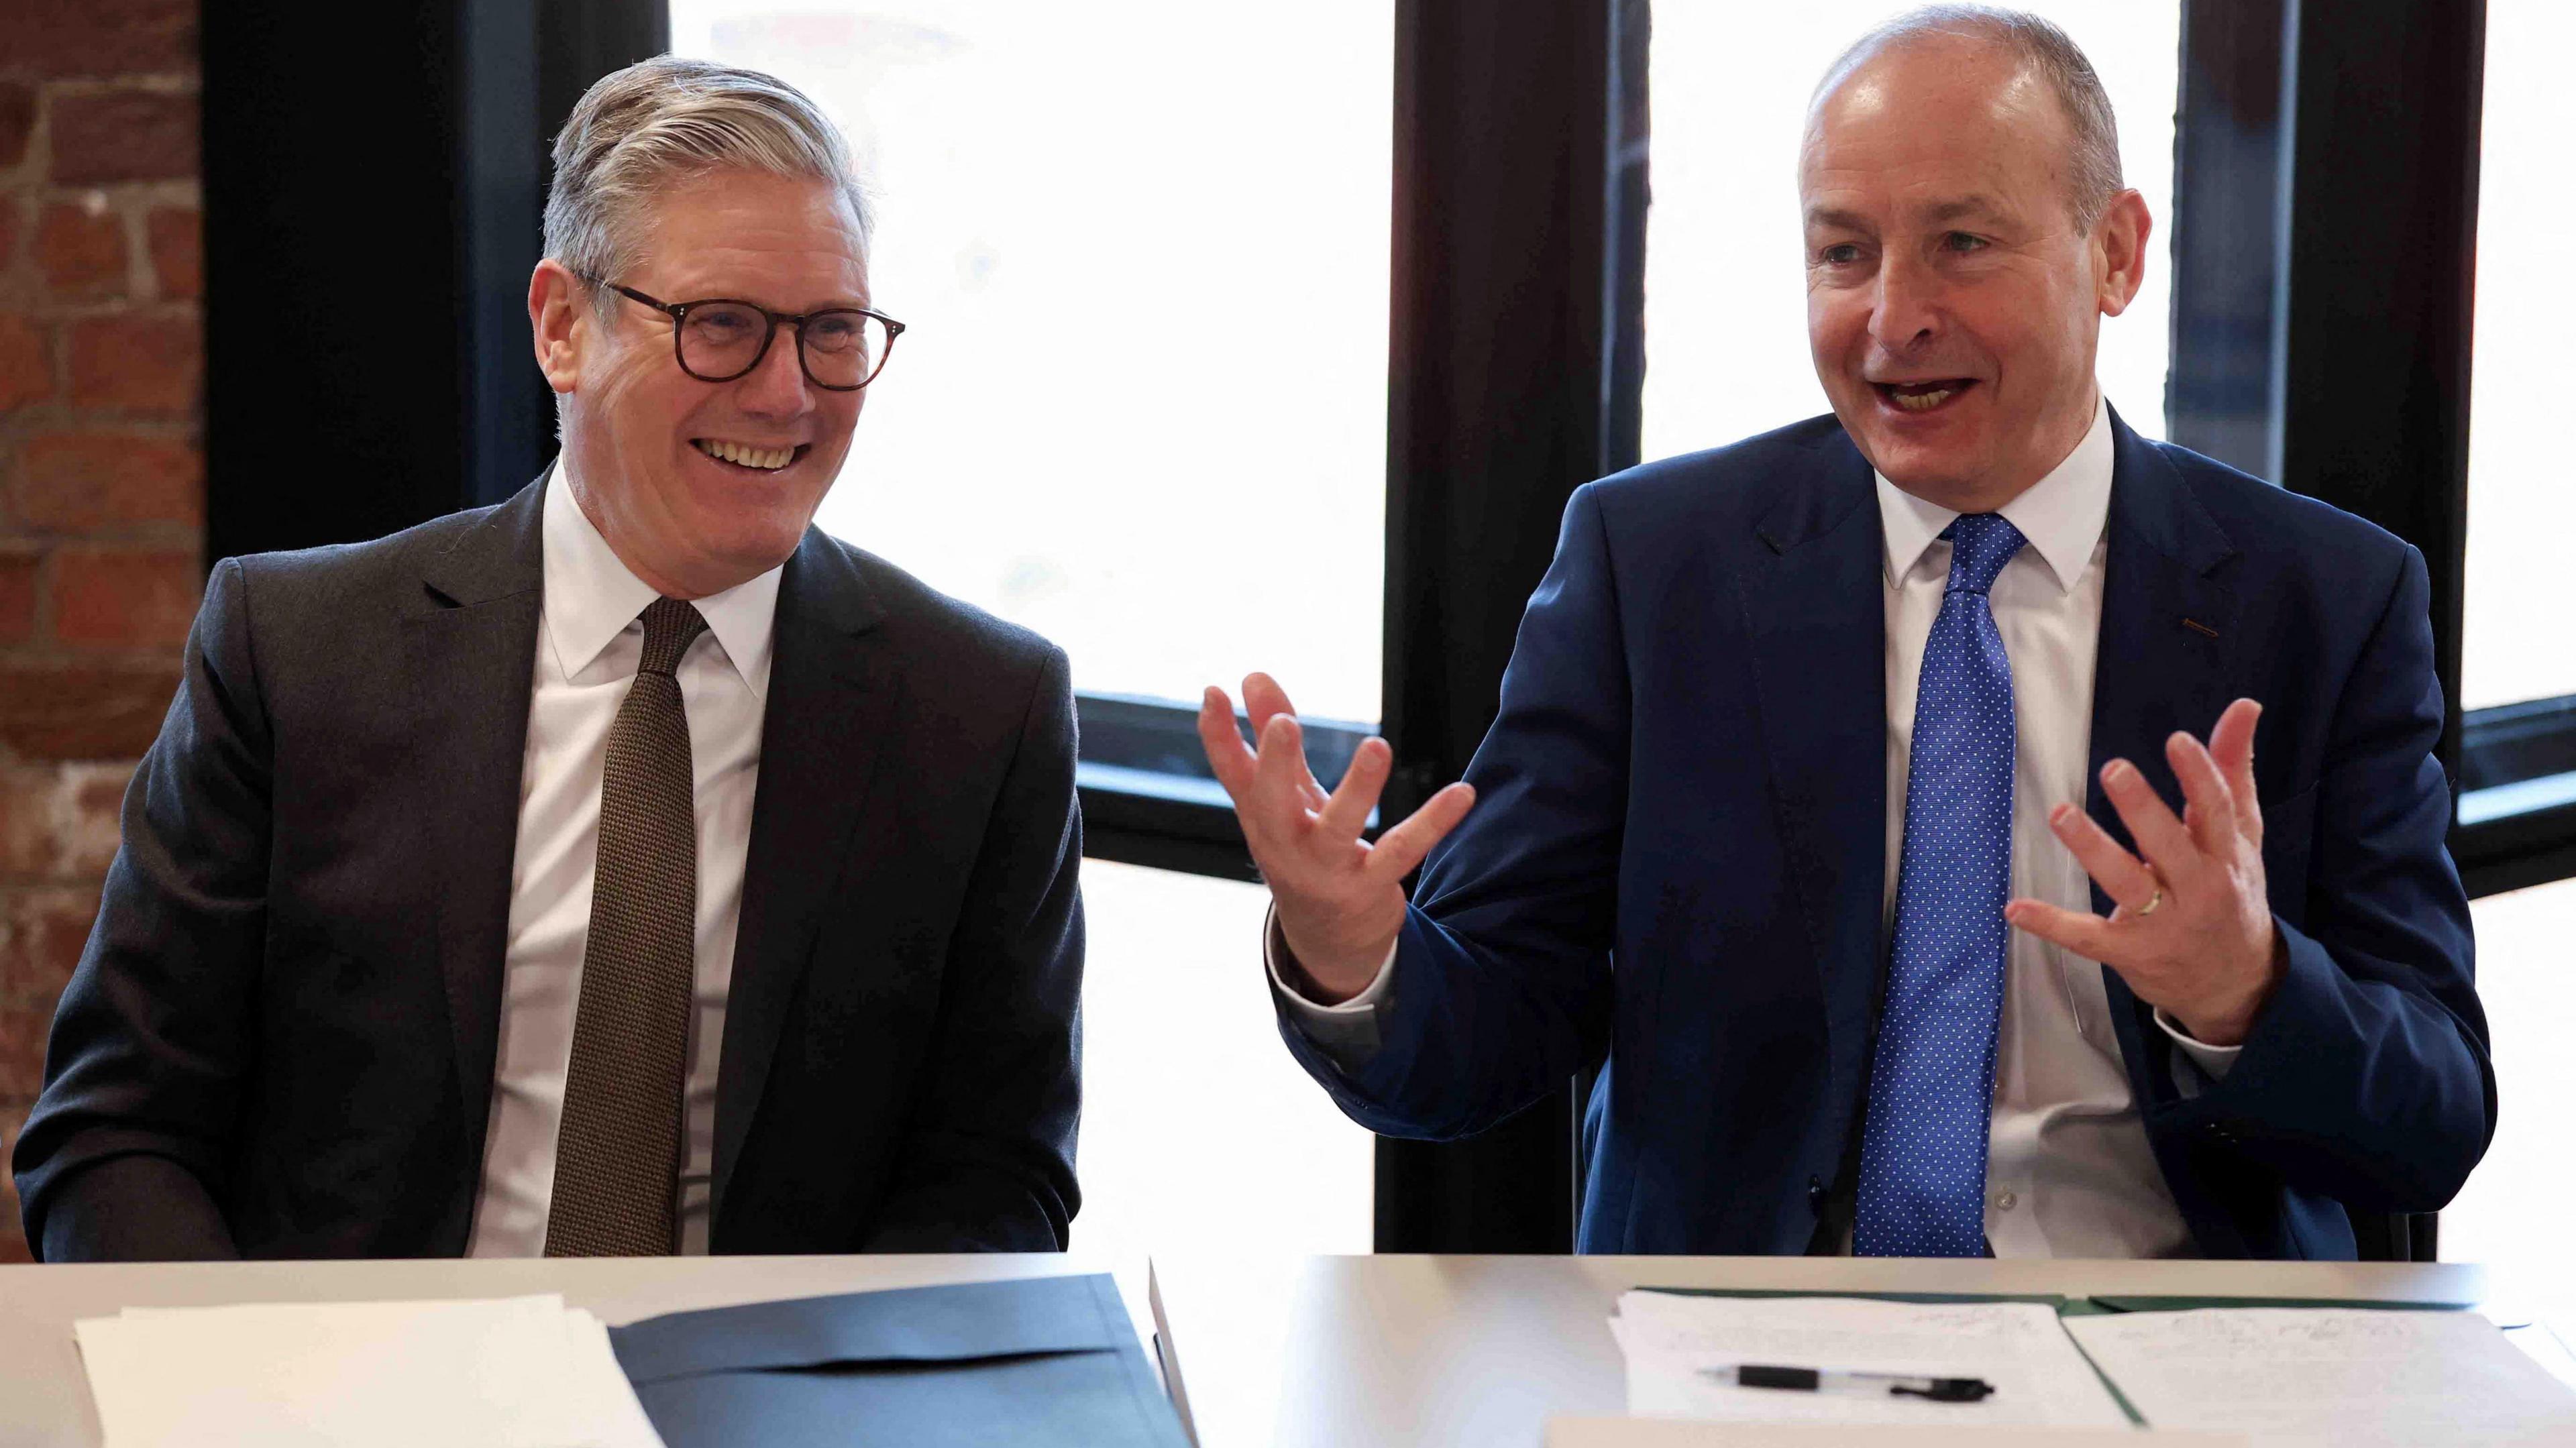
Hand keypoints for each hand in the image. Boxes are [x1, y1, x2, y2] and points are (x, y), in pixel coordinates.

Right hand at [1197, 672, 1475, 1001]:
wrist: (1329, 939)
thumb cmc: (1303, 850)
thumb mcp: (1283, 797)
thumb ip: (1269, 738)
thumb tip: (1252, 676)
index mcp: (1261, 817)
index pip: (1233, 774)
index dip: (1218, 736)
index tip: (1213, 692)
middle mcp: (1286, 843)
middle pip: (1271, 804)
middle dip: (1275, 764)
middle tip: (1284, 723)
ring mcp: (1326, 868)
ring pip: (1338, 828)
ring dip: (1358, 788)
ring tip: (1376, 747)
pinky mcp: (1370, 885)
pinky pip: (1403, 851)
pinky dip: (1433, 822)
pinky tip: (1462, 792)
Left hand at [2004, 698, 2284, 1045]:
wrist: (2237, 983)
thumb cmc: (2232, 893)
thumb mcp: (2241, 837)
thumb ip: (2232, 773)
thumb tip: (2244, 706)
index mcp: (2226, 856)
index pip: (2216, 812)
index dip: (2199, 776)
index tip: (2177, 741)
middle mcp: (2198, 889)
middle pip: (2169, 845)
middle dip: (2143, 809)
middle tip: (2114, 769)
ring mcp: (2163, 924)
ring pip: (2126, 883)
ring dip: (2092, 848)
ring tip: (2060, 813)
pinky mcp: (2130, 953)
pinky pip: (2088, 937)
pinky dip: (2051, 924)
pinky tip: (2016, 907)